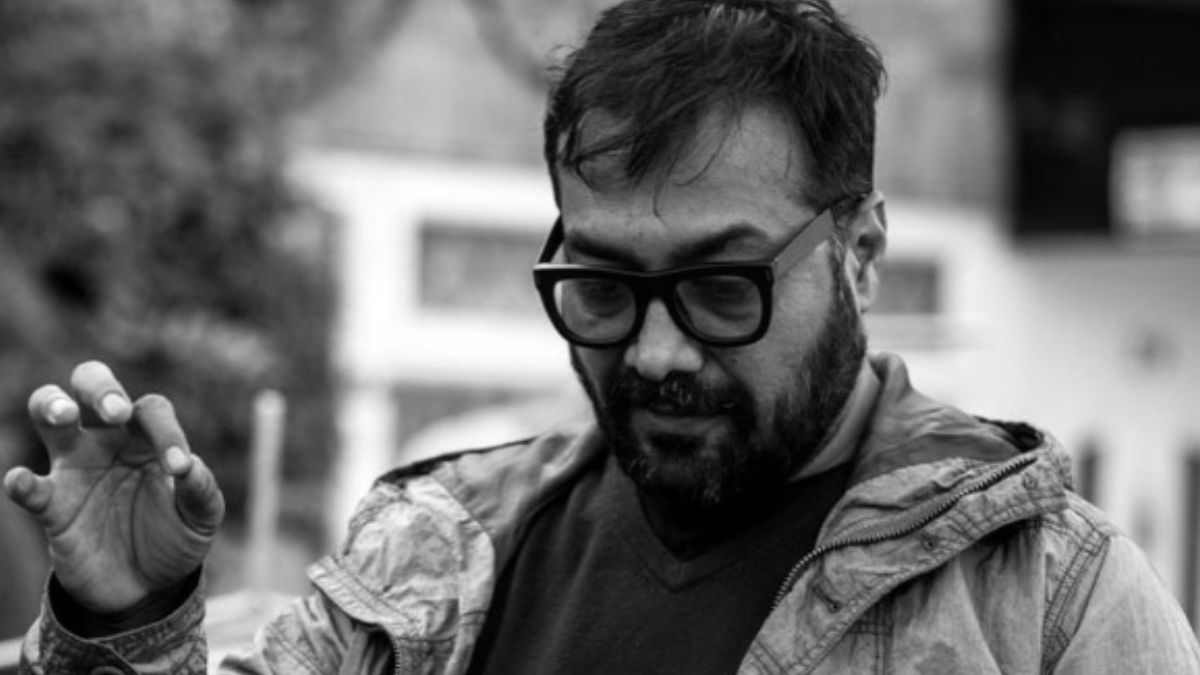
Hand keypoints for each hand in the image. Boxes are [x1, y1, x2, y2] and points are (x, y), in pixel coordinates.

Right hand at [2, 361, 223, 613]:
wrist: (144, 587)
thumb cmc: (174, 537)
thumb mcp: (201, 518)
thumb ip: (201, 491)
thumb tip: (190, 467)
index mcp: (148, 436)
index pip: (152, 411)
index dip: (167, 433)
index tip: (177, 470)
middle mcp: (108, 440)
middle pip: (92, 385)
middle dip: (100, 388)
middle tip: (116, 411)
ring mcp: (75, 467)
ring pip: (49, 414)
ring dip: (51, 406)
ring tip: (64, 415)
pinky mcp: (52, 505)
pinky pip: (30, 486)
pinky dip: (22, 481)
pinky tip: (23, 481)